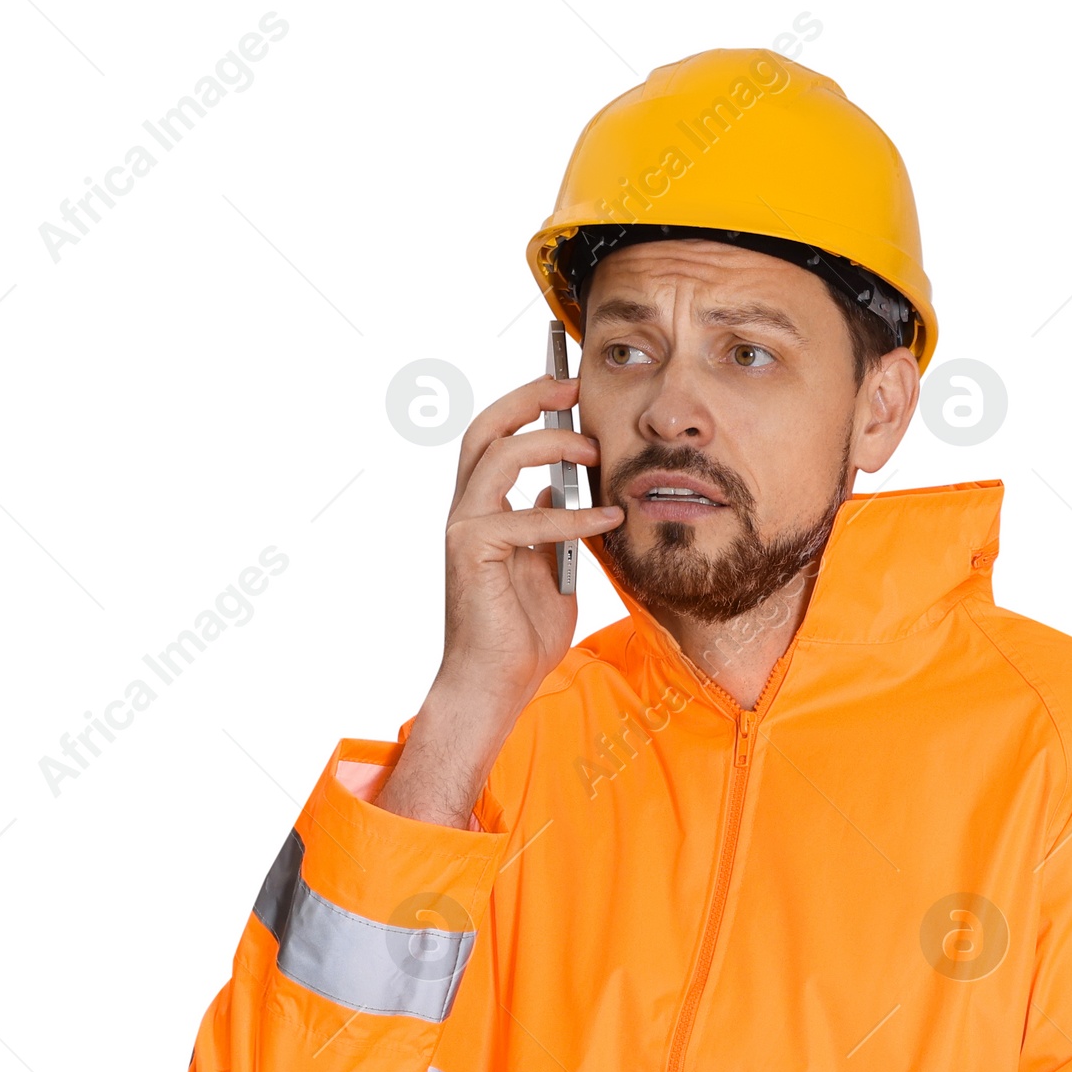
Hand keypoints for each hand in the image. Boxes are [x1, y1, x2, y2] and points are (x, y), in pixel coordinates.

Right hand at [378, 374, 623, 826]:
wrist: (495, 686)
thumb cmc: (520, 637)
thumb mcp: (549, 571)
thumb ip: (552, 530)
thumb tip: (560, 490)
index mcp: (483, 511)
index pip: (497, 440)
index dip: (527, 407)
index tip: (568, 389)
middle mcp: (466, 512)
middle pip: (485, 430)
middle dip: (528, 398)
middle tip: (571, 384)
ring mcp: (464, 529)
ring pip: (498, 456)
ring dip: (549, 444)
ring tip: (593, 450)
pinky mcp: (472, 552)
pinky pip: (526, 518)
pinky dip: (572, 516)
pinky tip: (608, 520)